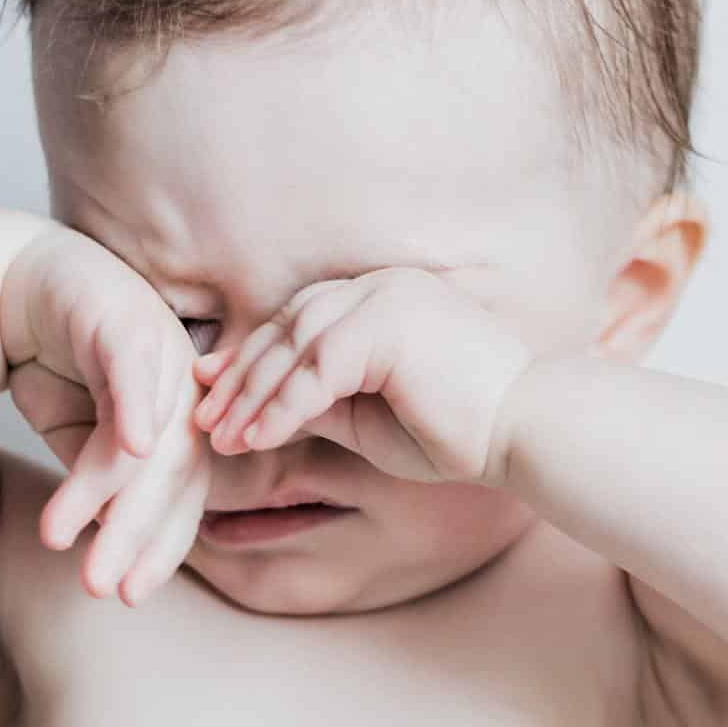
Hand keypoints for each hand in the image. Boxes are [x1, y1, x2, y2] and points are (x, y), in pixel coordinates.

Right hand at [0, 223, 210, 603]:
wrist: (13, 283)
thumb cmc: (57, 361)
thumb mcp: (79, 435)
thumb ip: (102, 482)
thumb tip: (110, 541)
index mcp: (184, 417)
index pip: (185, 494)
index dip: (160, 546)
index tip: (130, 596)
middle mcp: (186, 387)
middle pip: (174, 474)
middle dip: (134, 535)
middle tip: (103, 589)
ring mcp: (163, 350)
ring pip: (149, 436)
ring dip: (107, 491)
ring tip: (57, 535)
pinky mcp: (128, 322)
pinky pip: (134, 372)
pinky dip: (134, 411)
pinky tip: (129, 451)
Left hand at [191, 267, 535, 484]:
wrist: (524, 432)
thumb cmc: (460, 432)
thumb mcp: (370, 418)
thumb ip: (320, 402)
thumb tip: (260, 411)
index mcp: (384, 296)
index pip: (302, 319)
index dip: (254, 357)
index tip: (215, 392)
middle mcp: (381, 287)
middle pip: (288, 325)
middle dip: (241, 375)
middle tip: (202, 418)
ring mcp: (385, 298)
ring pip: (294, 345)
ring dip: (252, 394)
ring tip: (221, 437)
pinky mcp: (387, 326)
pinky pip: (315, 370)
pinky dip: (280, 407)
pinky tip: (256, 440)